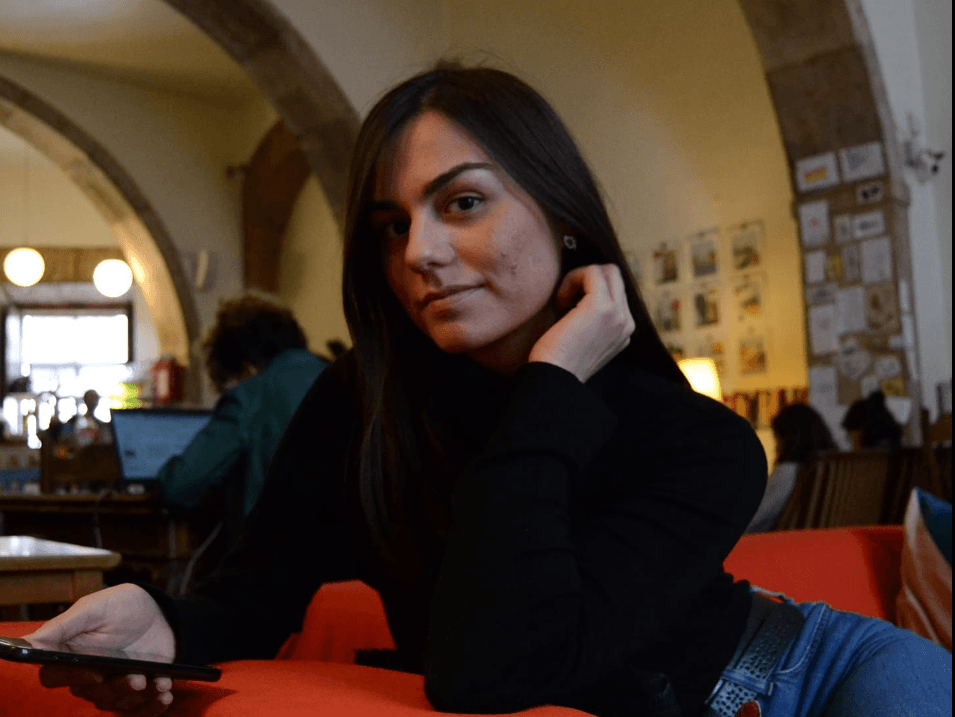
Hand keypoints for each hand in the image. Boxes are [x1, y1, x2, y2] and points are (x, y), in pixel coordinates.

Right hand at [23, 583, 176, 714]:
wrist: (163, 612)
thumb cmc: (124, 606)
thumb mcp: (95, 609)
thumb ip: (64, 625)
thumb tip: (30, 642)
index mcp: (71, 654)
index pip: (55, 676)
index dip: (73, 677)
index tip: (96, 672)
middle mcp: (88, 674)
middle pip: (90, 694)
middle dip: (116, 688)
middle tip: (137, 678)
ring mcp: (112, 684)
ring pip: (114, 703)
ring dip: (136, 697)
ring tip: (157, 683)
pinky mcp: (136, 690)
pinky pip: (138, 709)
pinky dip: (153, 706)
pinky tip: (165, 693)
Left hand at [528, 264, 634, 381]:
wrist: (553, 382)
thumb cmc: (556, 363)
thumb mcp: (580, 339)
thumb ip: (588, 320)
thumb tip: (577, 296)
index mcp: (623, 331)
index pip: (614, 292)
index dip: (587, 291)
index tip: (565, 308)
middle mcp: (627, 323)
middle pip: (614, 277)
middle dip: (586, 280)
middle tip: (563, 301)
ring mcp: (618, 315)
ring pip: (606, 271)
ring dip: (579, 278)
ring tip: (562, 301)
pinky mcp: (603, 307)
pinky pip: (592, 272)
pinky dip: (572, 278)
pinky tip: (560, 301)